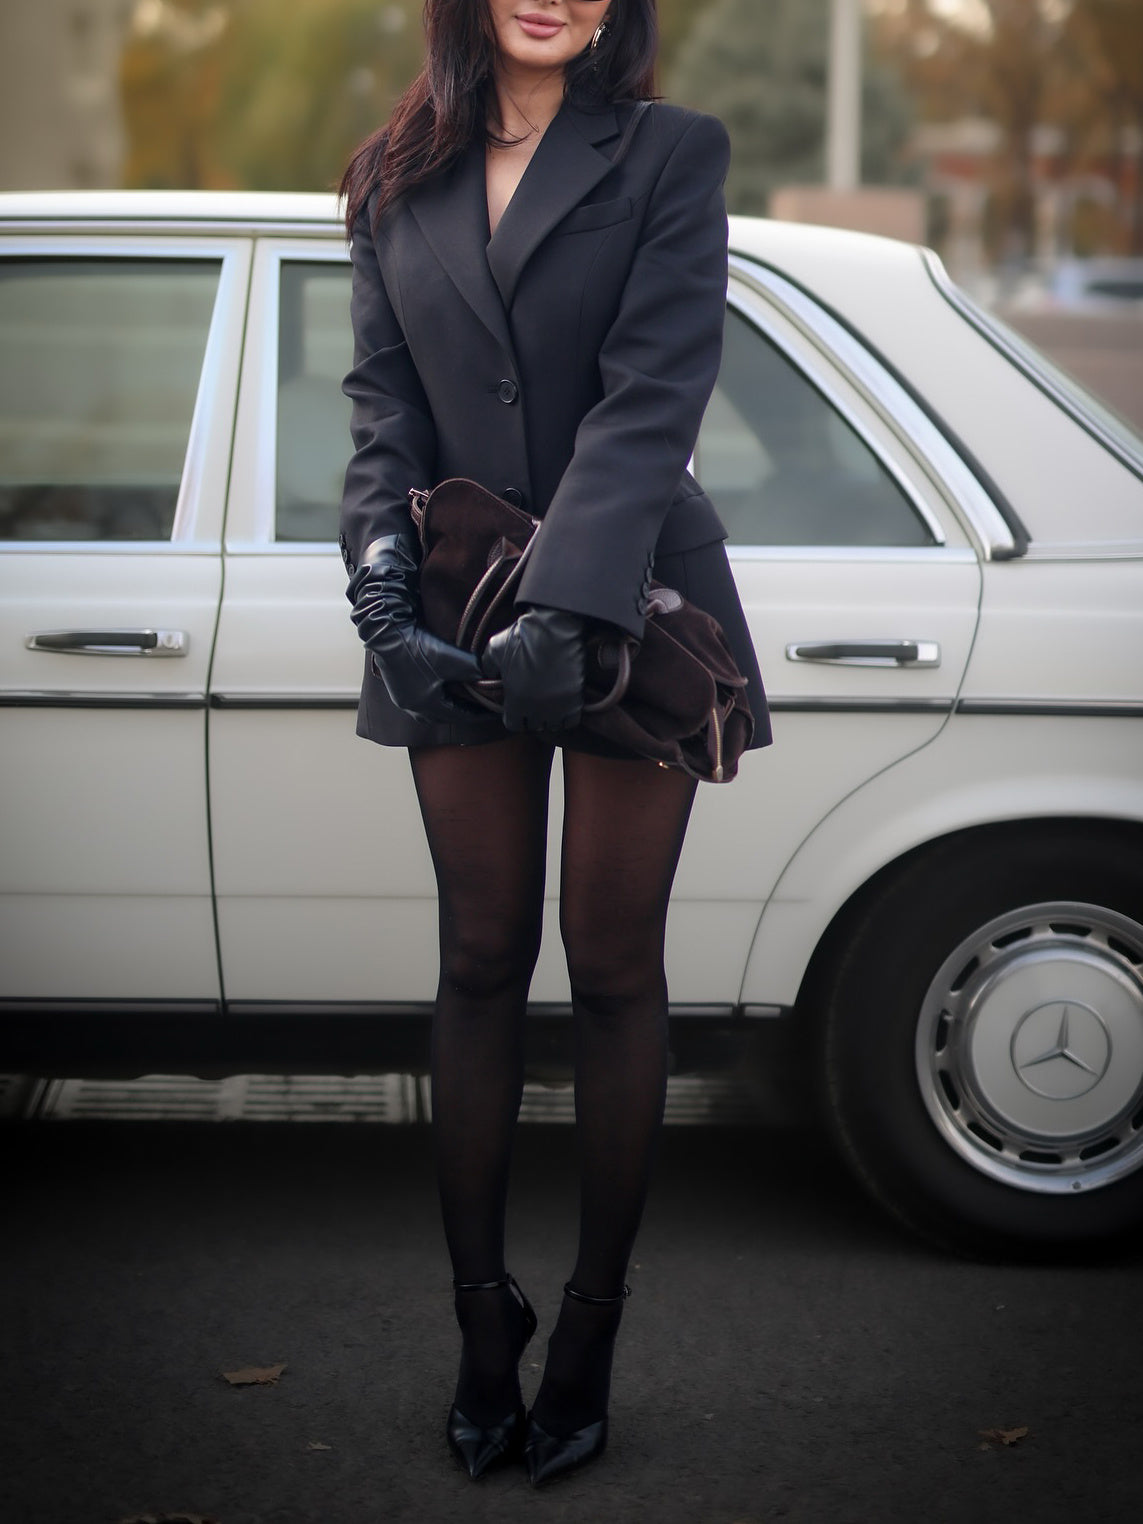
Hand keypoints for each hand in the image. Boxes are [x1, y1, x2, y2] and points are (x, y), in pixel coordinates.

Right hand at [347, 533, 481, 722]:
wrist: (387, 632)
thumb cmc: (417, 647)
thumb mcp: (452, 660)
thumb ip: (473, 671)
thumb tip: (489, 676)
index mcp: (426, 705)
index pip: (460, 716)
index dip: (479, 714)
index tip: (493, 711)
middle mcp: (412, 706)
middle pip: (444, 716)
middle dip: (462, 712)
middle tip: (479, 706)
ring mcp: (402, 697)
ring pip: (430, 709)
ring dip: (446, 705)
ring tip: (461, 698)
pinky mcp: (396, 684)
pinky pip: (419, 698)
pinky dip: (433, 696)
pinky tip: (440, 686)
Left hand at [481, 605, 585, 732]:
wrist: (554, 630)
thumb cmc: (524, 638)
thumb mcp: (495, 648)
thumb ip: (488, 666)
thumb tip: (486, 674)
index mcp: (515, 700)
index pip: (513, 724)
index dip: (514, 716)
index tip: (517, 708)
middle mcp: (536, 709)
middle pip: (534, 726)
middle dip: (532, 717)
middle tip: (534, 705)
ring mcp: (557, 707)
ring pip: (553, 725)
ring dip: (550, 718)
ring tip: (550, 706)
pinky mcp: (575, 700)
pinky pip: (571, 720)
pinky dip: (567, 716)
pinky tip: (564, 705)